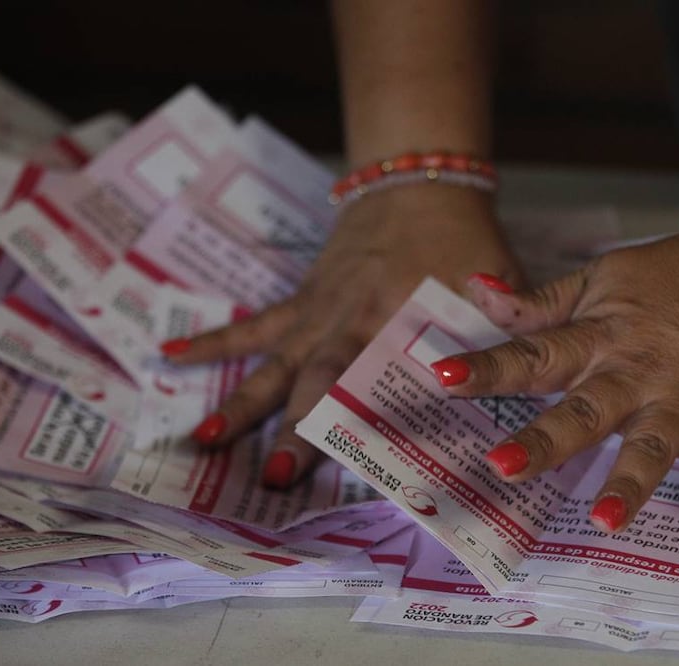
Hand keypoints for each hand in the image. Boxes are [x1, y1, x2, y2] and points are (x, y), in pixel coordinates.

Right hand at [162, 184, 521, 488]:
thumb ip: (500, 333)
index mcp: (395, 321)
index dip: (365, 425)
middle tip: (275, 480)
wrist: (417, 185)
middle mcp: (346, 322)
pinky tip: (168, 357)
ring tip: (206, 441)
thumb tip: (510, 387)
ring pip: (271, 362)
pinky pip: (252, 326)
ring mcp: (315, 313)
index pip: (378, 381)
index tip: (352, 469)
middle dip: (295, 432)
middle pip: (314, 381)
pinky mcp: (300, 302)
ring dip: (240, 402)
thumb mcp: (493, 286)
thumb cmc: (461, 243)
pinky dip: (212, 343)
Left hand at [430, 232, 678, 552]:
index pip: (533, 354)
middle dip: (546, 440)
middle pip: (586, 411)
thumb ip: (536, 302)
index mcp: (596, 339)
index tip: (443, 377)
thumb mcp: (595, 281)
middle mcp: (635, 374)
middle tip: (504, 467)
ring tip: (605, 521)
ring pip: (653, 446)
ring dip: (631, 483)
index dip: (488, 367)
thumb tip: (475, 290)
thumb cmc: (665, 280)